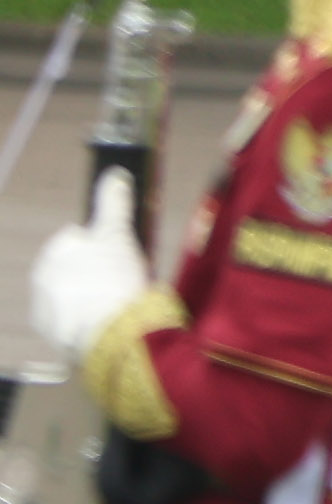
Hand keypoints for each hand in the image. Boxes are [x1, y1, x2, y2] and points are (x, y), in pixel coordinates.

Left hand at [29, 171, 145, 361]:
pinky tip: (100, 319)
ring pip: (67, 293)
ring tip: (112, 303)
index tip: (117, 257)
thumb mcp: (117, 234)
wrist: (109, 330)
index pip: (76, 238)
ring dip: (84, 295)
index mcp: (55, 250)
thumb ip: (113, 203)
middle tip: (117, 280)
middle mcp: (41, 276)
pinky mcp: (48, 330)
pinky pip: (65, 317)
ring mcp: (42, 304)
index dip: (101, 246)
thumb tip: (114, 172)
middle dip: (90, 271)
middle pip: (71, 266)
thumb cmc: (113, 278)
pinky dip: (80, 318)